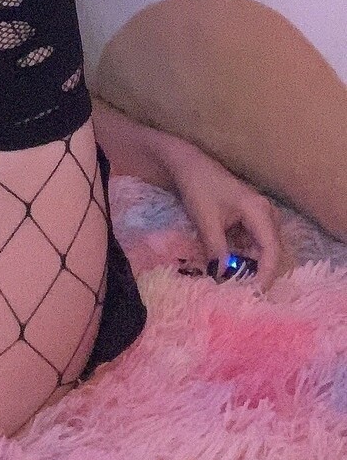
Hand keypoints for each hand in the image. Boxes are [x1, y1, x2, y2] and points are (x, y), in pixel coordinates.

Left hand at [154, 131, 287, 292]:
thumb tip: (223, 279)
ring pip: (260, 250)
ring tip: (233, 283)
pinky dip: (241, 256)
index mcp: (260, 212)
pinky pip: (251, 244)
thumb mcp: (206, 222)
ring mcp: (259, 216)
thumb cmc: (198, 187)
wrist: (187, 165)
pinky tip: (227, 266)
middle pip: (270, 252)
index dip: (266, 275)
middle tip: (242, 293)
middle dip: (258, 273)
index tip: (254, 295)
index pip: (272, 250)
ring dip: (248, 265)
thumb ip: (217, 251)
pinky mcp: (248, 219)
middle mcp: (266, 214)